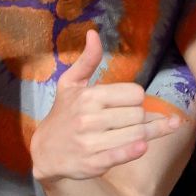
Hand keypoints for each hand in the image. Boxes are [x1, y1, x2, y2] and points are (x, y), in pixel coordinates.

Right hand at [30, 30, 183, 181]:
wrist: (44, 151)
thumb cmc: (63, 114)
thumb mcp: (70, 84)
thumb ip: (87, 60)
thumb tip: (94, 33)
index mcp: (88, 96)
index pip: (134, 93)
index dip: (135, 99)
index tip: (126, 104)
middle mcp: (89, 118)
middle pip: (138, 114)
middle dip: (140, 117)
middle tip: (131, 120)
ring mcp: (91, 142)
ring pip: (137, 135)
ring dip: (148, 134)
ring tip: (150, 132)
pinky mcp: (93, 163)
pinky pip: (121, 154)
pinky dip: (135, 150)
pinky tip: (144, 146)